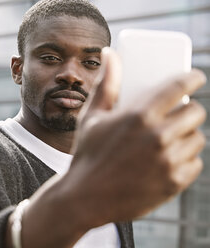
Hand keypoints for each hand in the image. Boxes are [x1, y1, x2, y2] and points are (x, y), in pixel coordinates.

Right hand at [67, 47, 206, 226]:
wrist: (86, 197)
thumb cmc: (87, 154)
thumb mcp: (92, 117)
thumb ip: (106, 84)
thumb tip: (111, 53)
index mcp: (138, 116)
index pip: (178, 86)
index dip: (193, 77)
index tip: (196, 76)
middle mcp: (158, 137)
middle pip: (195, 112)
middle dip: (189, 109)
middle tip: (179, 113)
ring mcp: (168, 161)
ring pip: (197, 138)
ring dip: (188, 134)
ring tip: (172, 137)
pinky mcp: (174, 183)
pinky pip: (195, 163)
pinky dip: (186, 159)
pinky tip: (169, 159)